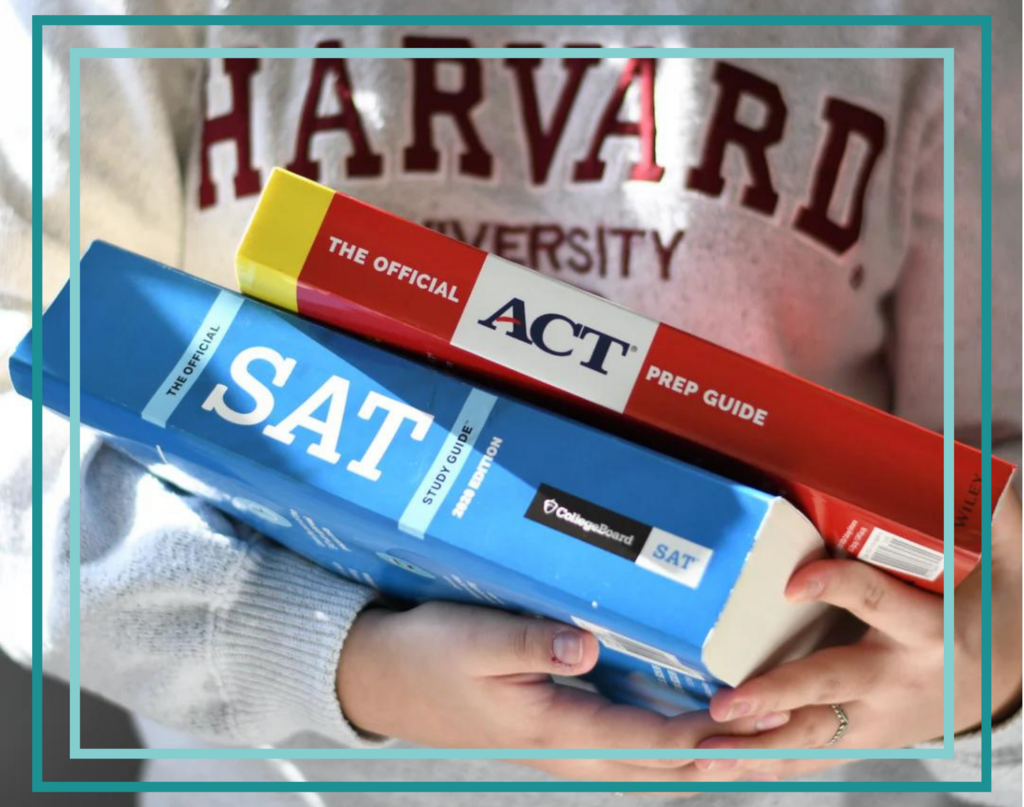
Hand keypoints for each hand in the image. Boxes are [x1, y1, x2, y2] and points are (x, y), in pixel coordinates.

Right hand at [337, 600, 784, 782]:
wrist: (386, 680)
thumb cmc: (429, 658)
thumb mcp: (473, 642)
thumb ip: (531, 644)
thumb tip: (590, 645)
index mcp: (559, 729)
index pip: (656, 739)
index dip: (718, 730)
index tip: (768, 709)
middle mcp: (576, 746)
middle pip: (674, 761)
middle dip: (742, 748)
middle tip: (804, 723)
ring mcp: (574, 742)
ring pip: (664, 757)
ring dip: (723, 746)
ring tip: (778, 724)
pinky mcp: (570, 726)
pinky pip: (643, 740)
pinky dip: (689, 734)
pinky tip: (713, 713)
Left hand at [694, 489, 1022, 779]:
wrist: (1002, 682)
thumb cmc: (986, 613)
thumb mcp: (1002, 565)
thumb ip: (995, 521)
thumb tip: (991, 472)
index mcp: (922, 628)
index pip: (874, 601)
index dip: (835, 587)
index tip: (792, 582)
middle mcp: (894, 679)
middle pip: (830, 685)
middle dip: (777, 695)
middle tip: (726, 704)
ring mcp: (874, 717)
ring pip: (810, 737)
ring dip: (753, 747)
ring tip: (702, 752)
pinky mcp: (857, 737)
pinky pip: (806, 756)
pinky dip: (759, 764)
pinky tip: (712, 766)